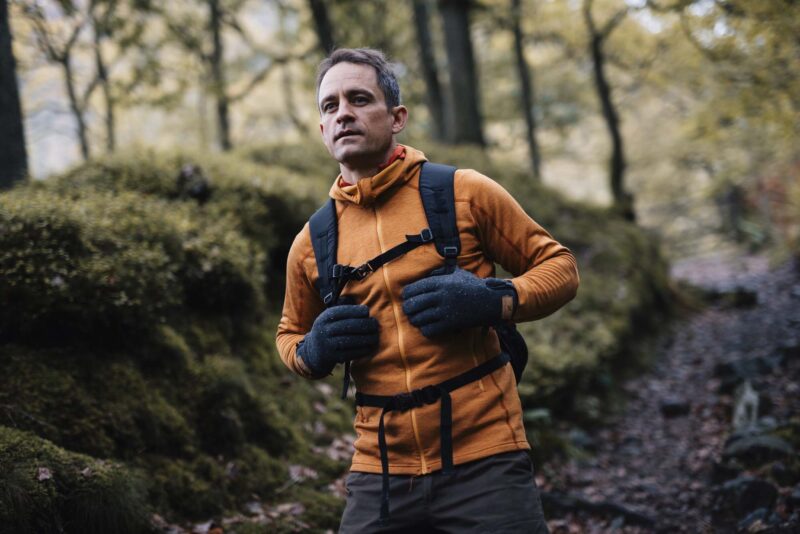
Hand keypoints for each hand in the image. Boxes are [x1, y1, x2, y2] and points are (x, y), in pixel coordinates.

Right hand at [296, 304, 378, 376]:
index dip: (355, 311)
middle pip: (347, 326)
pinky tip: (369, 347)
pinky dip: (361, 350)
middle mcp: (323, 330)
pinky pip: (349, 353)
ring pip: (349, 340)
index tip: (367, 311)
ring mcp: (326, 345)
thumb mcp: (330, 320)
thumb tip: (367, 311)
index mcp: (324, 318)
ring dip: (366, 338)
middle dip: (365, 324)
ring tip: (375, 337)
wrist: (313, 352)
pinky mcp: (331, 357)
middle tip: (375, 325)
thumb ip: (345, 314)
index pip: (341, 312)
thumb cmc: (329, 331)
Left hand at [401, 267, 516, 337]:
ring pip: (419, 318)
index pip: (414, 288)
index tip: (406, 297)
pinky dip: (425, 330)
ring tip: (417, 319)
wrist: (490, 301)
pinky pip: (429, 330)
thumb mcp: (457, 273)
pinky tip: (428, 327)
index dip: (406, 294)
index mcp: (440, 282)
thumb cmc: (473, 286)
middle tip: (409, 310)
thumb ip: (441, 272)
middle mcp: (440, 296)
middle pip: (413, 304)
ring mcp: (445, 310)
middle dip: (408, 308)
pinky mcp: (450, 324)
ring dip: (416, 320)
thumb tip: (427, 275)